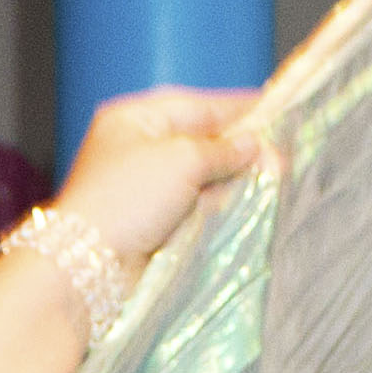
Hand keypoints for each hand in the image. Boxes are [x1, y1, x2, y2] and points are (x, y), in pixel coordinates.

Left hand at [50, 86, 266, 267]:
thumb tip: (252, 145)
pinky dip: (220, 205)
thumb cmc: (128, 199)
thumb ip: (222, 150)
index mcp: (135, 119)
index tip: (276, 109)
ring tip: (274, 178)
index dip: (238, 109)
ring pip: (202, 177)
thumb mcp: (182, 159)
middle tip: (281, 156)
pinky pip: (195, 207)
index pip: (198, 106)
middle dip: (241, 149)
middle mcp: (138, 149)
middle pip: (202, 142)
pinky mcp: (152, 223)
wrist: (90, 266)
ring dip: (234, 179)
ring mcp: (145, 189)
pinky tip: (247, 202)